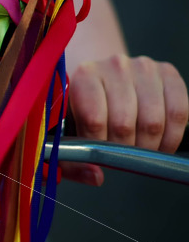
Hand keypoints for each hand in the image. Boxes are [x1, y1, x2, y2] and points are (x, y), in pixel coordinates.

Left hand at [62, 55, 188, 185]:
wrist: (102, 78)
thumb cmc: (81, 107)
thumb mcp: (65, 130)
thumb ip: (70, 159)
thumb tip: (96, 176)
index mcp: (83, 75)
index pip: (94, 120)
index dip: (99, 147)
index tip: (99, 155)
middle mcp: (114, 65)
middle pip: (124, 124)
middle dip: (123, 151)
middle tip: (120, 156)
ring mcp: (143, 67)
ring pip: (153, 122)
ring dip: (148, 147)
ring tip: (138, 152)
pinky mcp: (167, 72)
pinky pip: (179, 112)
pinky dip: (172, 137)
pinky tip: (160, 145)